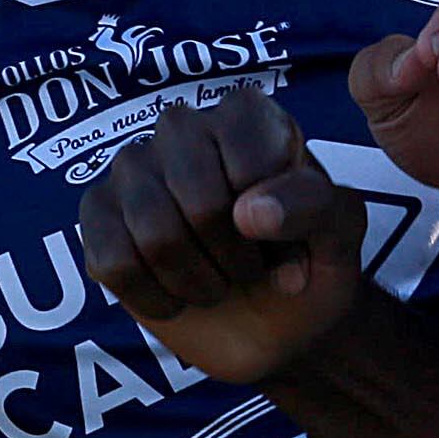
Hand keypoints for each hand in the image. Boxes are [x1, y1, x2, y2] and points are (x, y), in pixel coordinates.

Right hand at [78, 88, 366, 386]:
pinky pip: (114, 263)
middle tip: (249, 270)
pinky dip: (157, 297)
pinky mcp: (98, 215)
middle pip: (200, 201)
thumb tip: (246, 212)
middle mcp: (182, 127)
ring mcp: (132, 167)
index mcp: (248, 114)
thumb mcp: (341, 231)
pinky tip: (177, 295)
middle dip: (235, 258)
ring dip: (198, 282)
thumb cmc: (310, 261)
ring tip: (217, 283)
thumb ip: (312, 206)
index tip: (290, 243)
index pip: (254, 165)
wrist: (276, 322)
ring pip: (155, 235)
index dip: (277, 225)